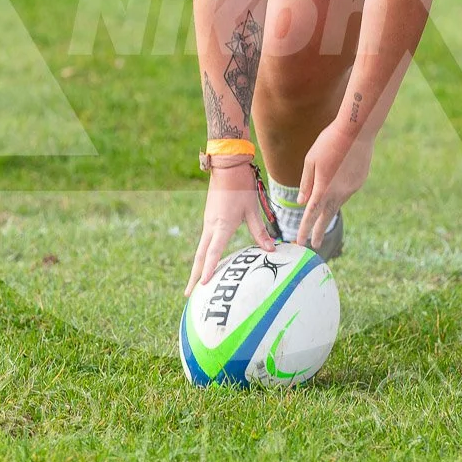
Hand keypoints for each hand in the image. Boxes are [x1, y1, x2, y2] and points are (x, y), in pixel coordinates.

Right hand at [185, 163, 277, 295]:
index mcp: (222, 225)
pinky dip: (204, 256)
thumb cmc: (241, 186)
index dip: (209, 269)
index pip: (213, 252)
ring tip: (196, 284)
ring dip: (198, 267)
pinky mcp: (210, 218)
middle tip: (190, 295)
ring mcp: (208, 222)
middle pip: (201, 256)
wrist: (227, 166)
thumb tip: (271, 249)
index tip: (203, 285)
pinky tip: (207, 263)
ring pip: (201, 250)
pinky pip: (205, 241)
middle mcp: (211, 226)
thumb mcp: (253, 209)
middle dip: (195, 277)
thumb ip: (260, 231)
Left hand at [298, 120, 373, 251]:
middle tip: (315, 245)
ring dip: (329, 210)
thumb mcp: (310, 160)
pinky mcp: (359, 183)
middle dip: (319, 232)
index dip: (305, 230)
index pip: (311, 215)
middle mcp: (338, 193)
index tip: (300, 242)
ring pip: (337, 204)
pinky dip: (339, 191)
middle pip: (326, 217)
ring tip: (322, 213)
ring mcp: (350, 189)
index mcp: (323, 188)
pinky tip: (339, 178)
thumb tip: (302, 202)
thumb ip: (306, 183)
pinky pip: (346, 192)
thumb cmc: (328, 142)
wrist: (356, 131)